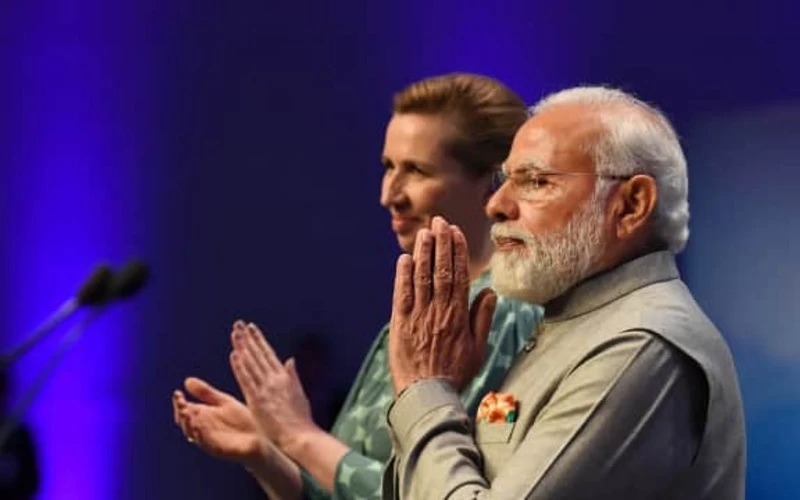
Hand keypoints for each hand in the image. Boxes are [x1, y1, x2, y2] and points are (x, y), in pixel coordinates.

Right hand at [172, 376, 267, 465]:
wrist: (261, 437)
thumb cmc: (242, 420)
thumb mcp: (224, 402)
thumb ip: (207, 393)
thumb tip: (187, 380)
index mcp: (203, 417)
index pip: (184, 410)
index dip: (179, 403)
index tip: (177, 393)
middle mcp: (203, 430)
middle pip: (186, 423)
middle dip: (182, 414)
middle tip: (181, 404)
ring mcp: (210, 441)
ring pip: (194, 435)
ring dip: (189, 425)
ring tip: (186, 413)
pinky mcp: (220, 450)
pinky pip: (208, 445)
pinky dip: (202, 436)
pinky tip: (199, 427)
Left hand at [229, 320, 317, 452]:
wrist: (299, 437)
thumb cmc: (300, 420)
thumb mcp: (299, 393)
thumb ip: (292, 376)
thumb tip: (290, 360)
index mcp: (284, 377)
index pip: (268, 354)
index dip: (259, 340)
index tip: (252, 328)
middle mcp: (274, 380)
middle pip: (258, 355)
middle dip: (248, 338)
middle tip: (239, 324)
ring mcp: (265, 389)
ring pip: (251, 364)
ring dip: (242, 347)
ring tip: (234, 334)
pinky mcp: (257, 400)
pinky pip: (246, 381)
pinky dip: (240, 367)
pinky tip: (234, 355)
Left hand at [388, 216, 496, 393]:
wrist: (427, 396)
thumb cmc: (454, 374)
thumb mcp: (478, 349)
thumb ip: (482, 319)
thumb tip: (489, 292)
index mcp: (458, 317)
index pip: (458, 276)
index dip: (457, 252)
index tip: (456, 233)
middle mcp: (438, 312)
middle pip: (440, 271)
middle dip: (440, 244)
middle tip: (439, 221)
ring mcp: (418, 317)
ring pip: (421, 279)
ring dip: (422, 254)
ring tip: (423, 233)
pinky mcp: (400, 325)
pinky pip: (401, 296)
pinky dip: (402, 276)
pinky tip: (404, 259)